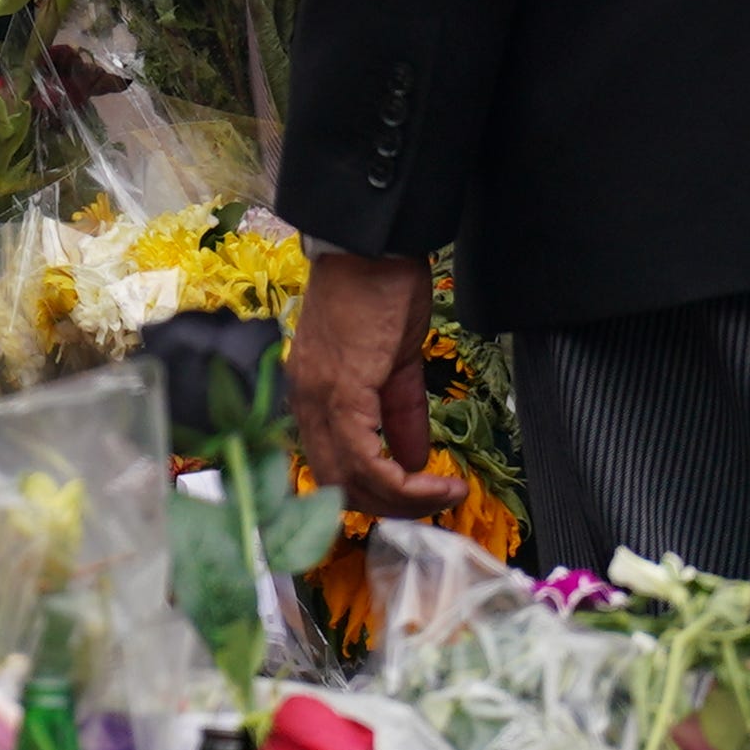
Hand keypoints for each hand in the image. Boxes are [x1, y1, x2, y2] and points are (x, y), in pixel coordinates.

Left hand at [289, 244, 459, 519]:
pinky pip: (367, 460)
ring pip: (351, 480)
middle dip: (392, 505)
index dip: (376, 493)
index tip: (419, 497)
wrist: (374, 244)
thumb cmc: (381, 290)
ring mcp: (318, 399)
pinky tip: (436, 481)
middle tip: (436, 501)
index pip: (333, 468)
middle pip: (339, 484)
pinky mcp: (342, 392)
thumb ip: (400, 415)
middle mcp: (305, 403)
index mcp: (313, 396)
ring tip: (444, 494)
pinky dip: (404, 483)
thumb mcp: (394, 362)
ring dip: (403, 500)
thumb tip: (414, 461)